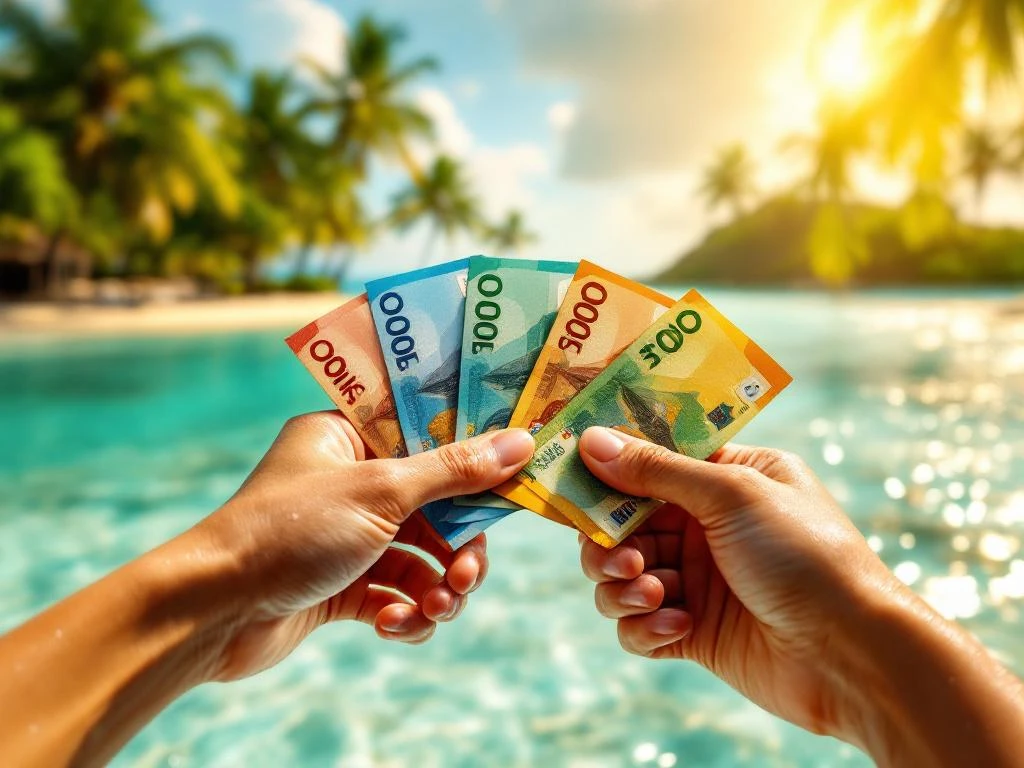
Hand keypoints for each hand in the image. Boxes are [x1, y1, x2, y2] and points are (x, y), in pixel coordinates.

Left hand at [195, 412, 534, 680]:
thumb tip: (520, 442)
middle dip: (458, 546)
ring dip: (438, 586)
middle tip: (468, 575)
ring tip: (438, 609)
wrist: (212, 614)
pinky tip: (394, 626)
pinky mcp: (342, 584)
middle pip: (435, 504)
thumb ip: (453, 470)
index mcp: (348, 437)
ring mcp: (347, 535)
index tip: (512, 474)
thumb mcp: (379, 492)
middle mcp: (349, 482)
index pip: (427, 432)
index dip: (472, 454)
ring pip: (421, 557)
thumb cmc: (288, 530)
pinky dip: (406, 612)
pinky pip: (396, 594)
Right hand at [575, 427, 897, 738]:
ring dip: (622, 585)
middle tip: (621, 556)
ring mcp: (698, 579)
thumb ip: (657, 470)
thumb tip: (593, 440)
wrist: (854, 656)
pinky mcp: (692, 631)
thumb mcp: (733, 494)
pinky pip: (637, 625)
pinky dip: (643, 626)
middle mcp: (707, 525)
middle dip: (609, 540)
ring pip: (619, 575)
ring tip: (653, 591)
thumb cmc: (807, 557)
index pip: (650, 461)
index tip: (569, 472)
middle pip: (622, 522)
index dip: (609, 468)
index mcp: (726, 478)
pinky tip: (675, 627)